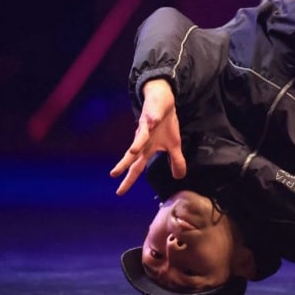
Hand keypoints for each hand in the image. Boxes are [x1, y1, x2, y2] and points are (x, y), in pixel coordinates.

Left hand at [109, 78, 187, 194]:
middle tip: (114, 174)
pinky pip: (154, 116)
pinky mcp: (153, 112)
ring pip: (141, 135)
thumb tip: (180, 177)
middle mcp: (143, 139)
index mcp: (147, 149)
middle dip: (124, 164)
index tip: (119, 193)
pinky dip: (154, 119)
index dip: (129, 179)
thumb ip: (175, 161)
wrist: (162, 102)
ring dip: (137, 143)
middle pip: (133, 153)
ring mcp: (147, 125)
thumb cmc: (165, 124)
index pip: (136, 167)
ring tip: (133, 151)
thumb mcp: (174, 145)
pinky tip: (154, 121)